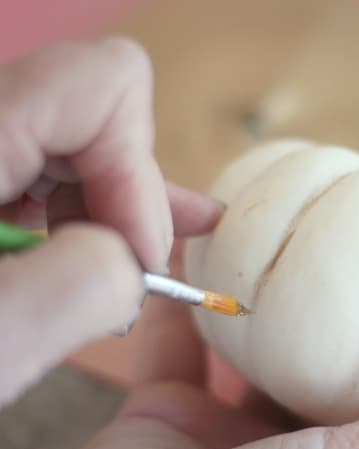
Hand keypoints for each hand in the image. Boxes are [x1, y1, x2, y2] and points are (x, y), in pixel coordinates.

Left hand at [0, 38, 222, 405]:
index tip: (138, 254)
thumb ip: (75, 288)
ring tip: (140, 263)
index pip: (100, 84)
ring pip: (81, 140)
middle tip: (140, 270)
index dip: (138, 167)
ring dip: (117, 207)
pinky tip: (118, 244)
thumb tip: (134, 256)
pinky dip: (90, 213)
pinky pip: (52, 169)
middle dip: (133, 194)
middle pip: (96, 110)